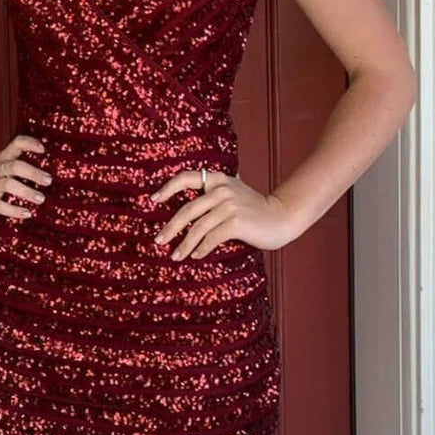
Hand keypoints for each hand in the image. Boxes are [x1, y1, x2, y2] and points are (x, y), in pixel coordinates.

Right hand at [0, 134, 51, 216]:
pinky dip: (14, 210)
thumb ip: (21, 162)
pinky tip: (27, 213)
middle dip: (32, 173)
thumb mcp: (2, 162)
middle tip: (48, 180)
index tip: (43, 149)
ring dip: (26, 192)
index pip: (16, 144)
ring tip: (41, 198)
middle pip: (14, 166)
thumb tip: (49, 172)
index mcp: (3, 157)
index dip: (29, 144)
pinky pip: (0, 205)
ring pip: (8, 185)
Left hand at [150, 169, 296, 256]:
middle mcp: (221, 189)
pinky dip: (201, 248)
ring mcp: (229, 205)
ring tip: (175, 256)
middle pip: (186, 210)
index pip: (186, 177)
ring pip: (197, 228)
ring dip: (184, 245)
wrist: (281, 217)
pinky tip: (196, 256)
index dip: (167, 188)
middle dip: (170, 228)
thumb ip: (215, 191)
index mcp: (218, 179)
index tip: (153, 200)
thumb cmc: (254, 208)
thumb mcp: (233, 192)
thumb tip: (189, 199)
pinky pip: (211, 238)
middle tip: (158, 241)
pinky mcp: (236, 222)